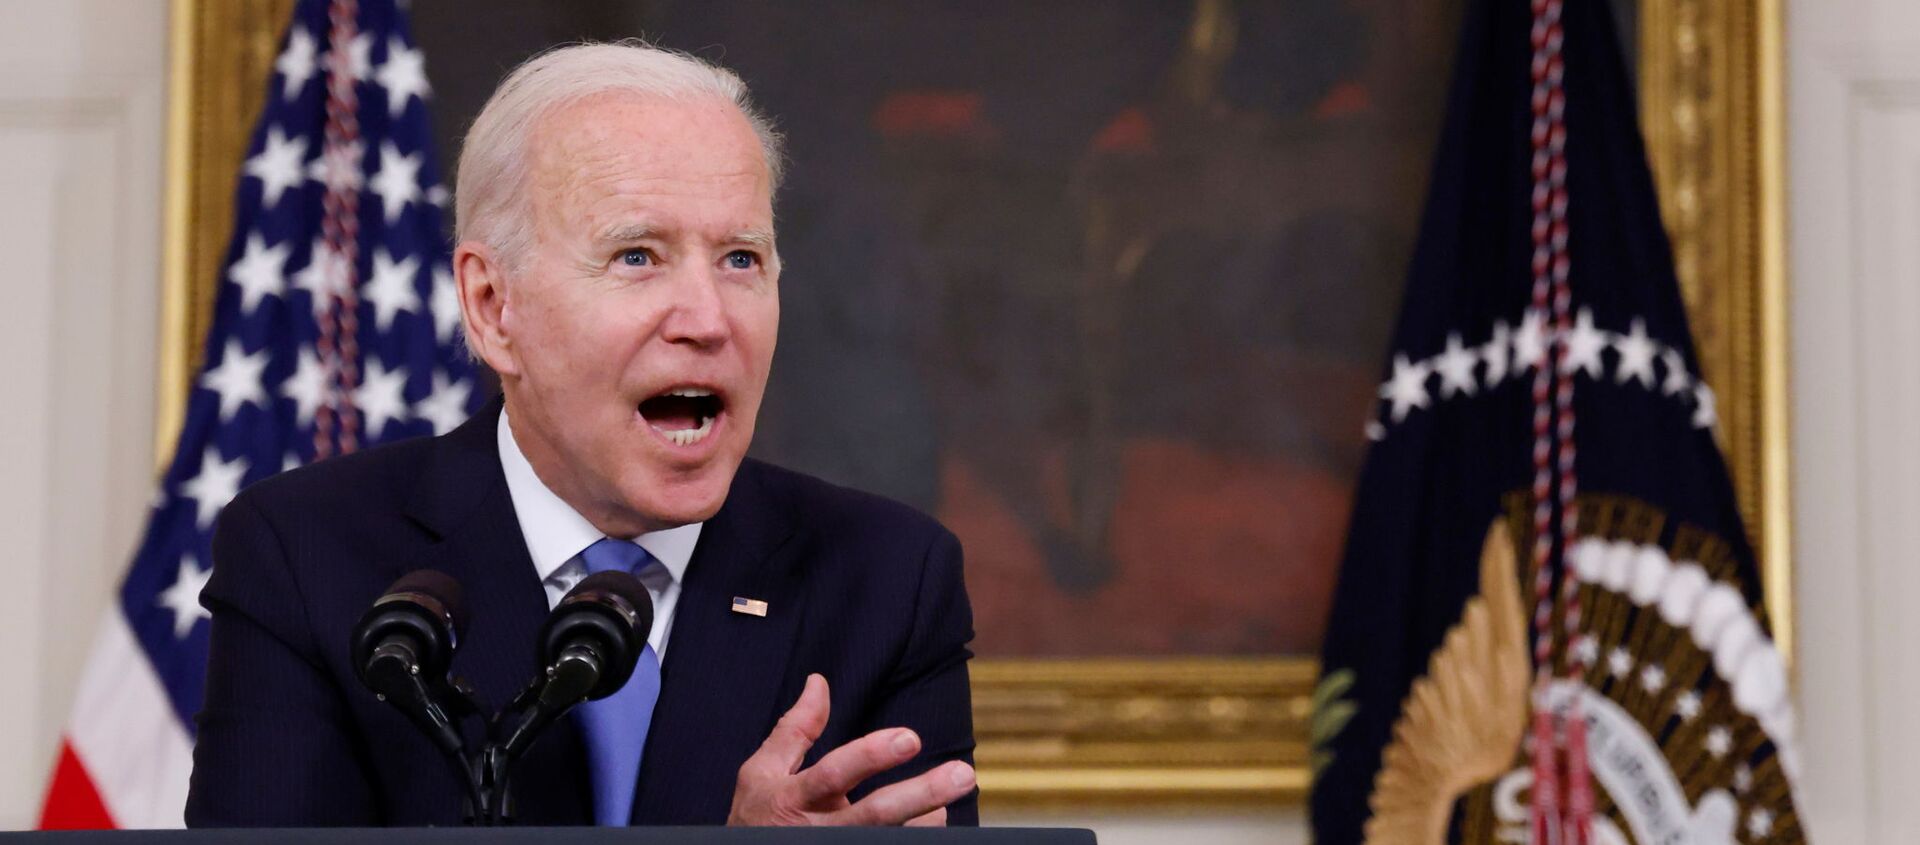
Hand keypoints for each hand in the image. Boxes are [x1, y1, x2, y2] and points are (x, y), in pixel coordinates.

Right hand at [727, 673, 975, 825]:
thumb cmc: (755, 817)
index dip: (872, 756)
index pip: (836, 774)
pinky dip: (912, 839)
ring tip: (947, 808)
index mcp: (796, 796)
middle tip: (961, 774)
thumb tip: (819, 683)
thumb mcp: (761, 771)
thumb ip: (794, 730)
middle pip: (874, 815)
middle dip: (920, 794)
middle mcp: (818, 829)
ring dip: (922, 823)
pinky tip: (934, 825)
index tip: (911, 737)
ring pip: (886, 840)